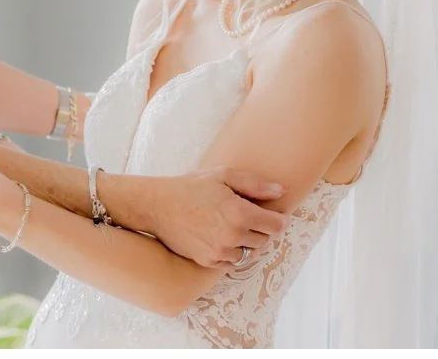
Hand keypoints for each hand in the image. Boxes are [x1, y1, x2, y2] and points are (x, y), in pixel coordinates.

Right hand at [144, 167, 288, 268]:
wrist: (155, 206)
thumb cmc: (189, 187)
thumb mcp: (222, 176)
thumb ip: (256, 184)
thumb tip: (282, 192)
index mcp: (240, 213)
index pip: (277, 226)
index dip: (276, 218)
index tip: (269, 213)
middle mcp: (233, 236)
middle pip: (265, 240)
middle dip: (259, 228)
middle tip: (243, 216)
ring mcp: (220, 251)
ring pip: (249, 253)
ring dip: (245, 242)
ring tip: (230, 227)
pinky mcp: (208, 261)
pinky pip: (231, 262)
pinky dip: (230, 252)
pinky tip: (218, 237)